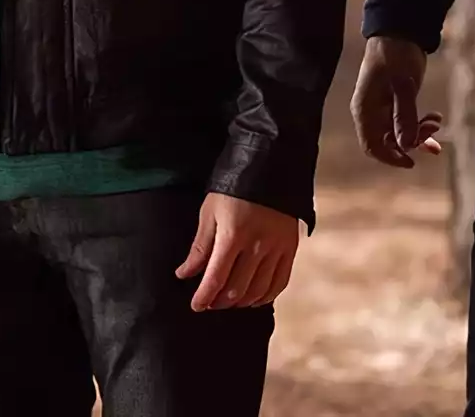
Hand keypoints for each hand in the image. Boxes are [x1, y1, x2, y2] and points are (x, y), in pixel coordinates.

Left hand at [175, 192, 300, 311]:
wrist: (270, 169)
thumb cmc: (232, 189)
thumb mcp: (210, 212)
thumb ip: (200, 246)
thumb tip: (184, 274)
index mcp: (232, 235)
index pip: (216, 278)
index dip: (204, 296)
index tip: (195, 306)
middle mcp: (256, 246)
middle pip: (236, 289)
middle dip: (219, 301)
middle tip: (209, 302)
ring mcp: (276, 249)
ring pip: (258, 290)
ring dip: (240, 302)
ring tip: (228, 301)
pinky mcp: (290, 249)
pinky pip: (279, 283)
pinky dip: (265, 296)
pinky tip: (253, 298)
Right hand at [351, 35, 443, 167]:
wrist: (400, 30)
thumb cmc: (396, 55)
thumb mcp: (403, 84)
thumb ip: (404, 115)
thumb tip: (407, 146)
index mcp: (365, 108)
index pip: (371, 145)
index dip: (390, 157)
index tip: (412, 160)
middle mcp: (372, 111)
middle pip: (388, 142)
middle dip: (411, 141)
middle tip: (432, 130)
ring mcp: (384, 107)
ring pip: (400, 133)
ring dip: (419, 133)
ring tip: (436, 120)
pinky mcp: (396, 101)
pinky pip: (406, 123)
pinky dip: (421, 125)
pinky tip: (435, 117)